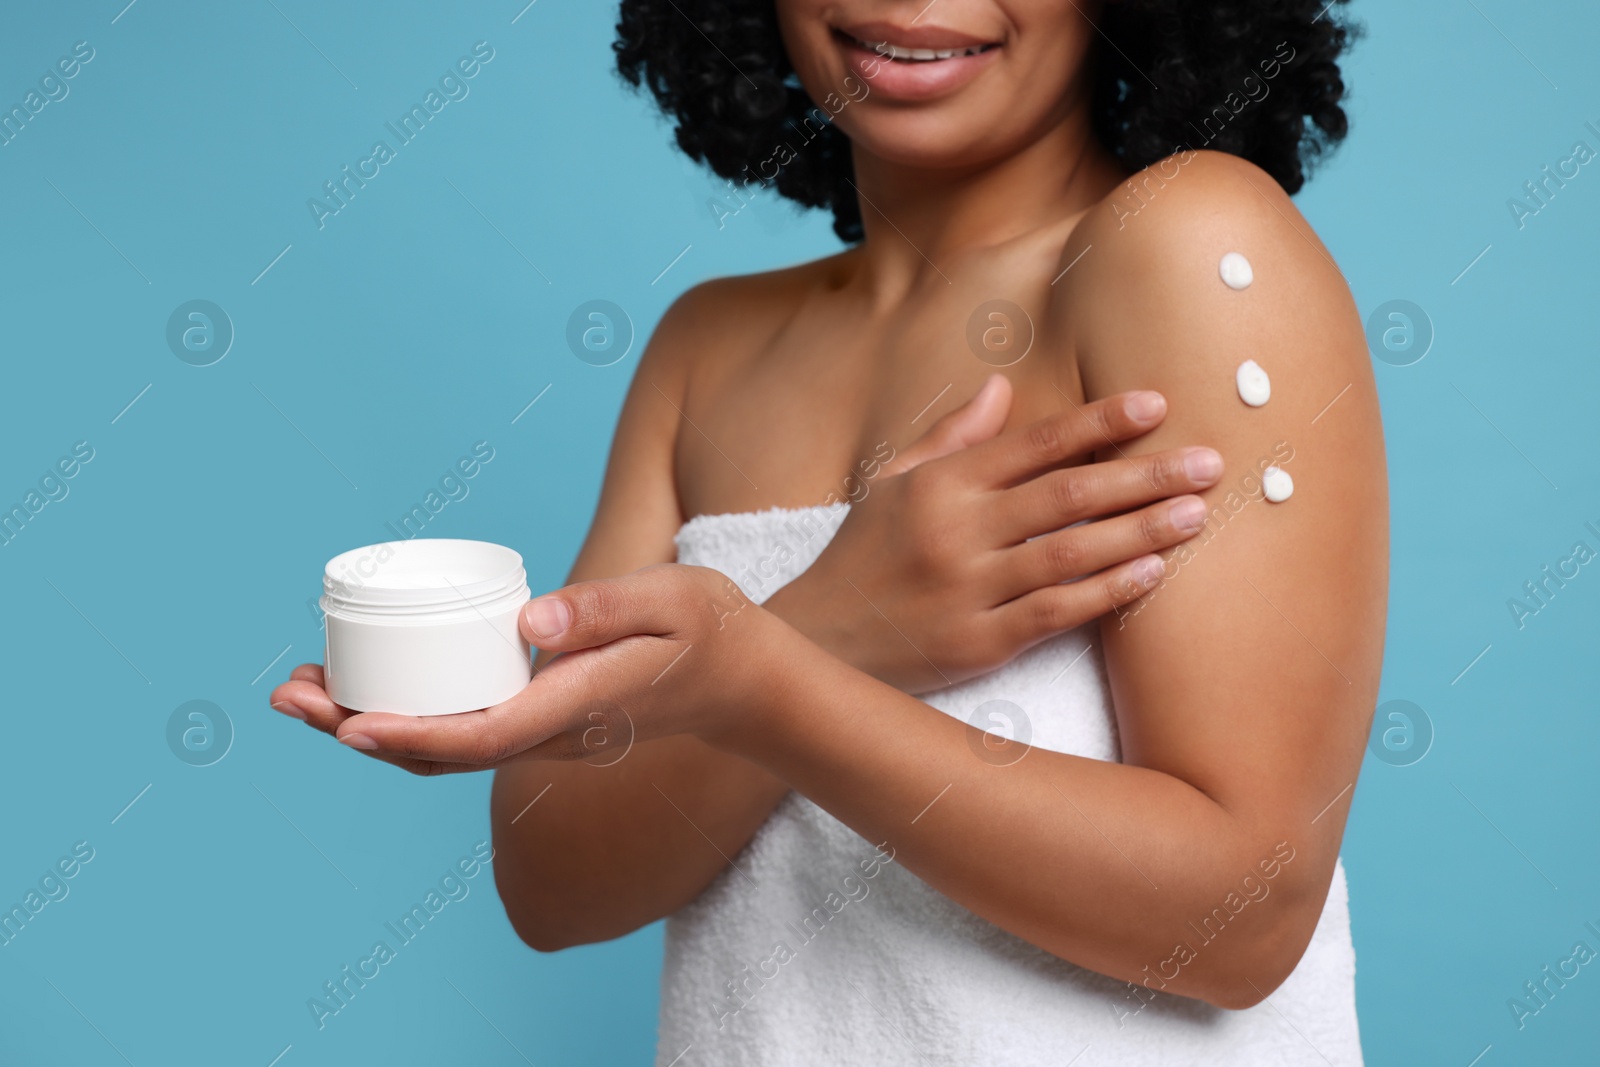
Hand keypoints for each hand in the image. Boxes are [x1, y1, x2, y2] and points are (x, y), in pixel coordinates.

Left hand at [268, 564, 775, 774]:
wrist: (744, 682)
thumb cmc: (711, 631)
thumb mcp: (674, 600)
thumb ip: (605, 608)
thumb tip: (528, 621)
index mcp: (577, 705)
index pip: (482, 734)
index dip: (410, 734)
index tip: (348, 725)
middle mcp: (550, 731)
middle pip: (439, 751)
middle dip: (357, 729)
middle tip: (288, 692)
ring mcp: (542, 731)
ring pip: (442, 745)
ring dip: (367, 724)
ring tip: (304, 688)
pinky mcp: (538, 718)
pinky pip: (459, 728)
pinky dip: (404, 714)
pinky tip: (369, 686)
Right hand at [764, 374, 1223, 692]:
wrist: (817, 647)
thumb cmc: (861, 558)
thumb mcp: (892, 484)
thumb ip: (952, 437)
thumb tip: (1002, 385)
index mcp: (939, 484)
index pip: (1035, 444)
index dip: (1099, 423)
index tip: (1157, 404)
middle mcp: (957, 530)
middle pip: (1067, 494)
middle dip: (1144, 475)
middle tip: (1210, 461)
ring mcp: (968, 589)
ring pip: (1070, 552)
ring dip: (1140, 530)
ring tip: (1197, 512)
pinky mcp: (978, 644)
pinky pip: (1056, 612)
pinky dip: (1106, 590)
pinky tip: (1152, 573)